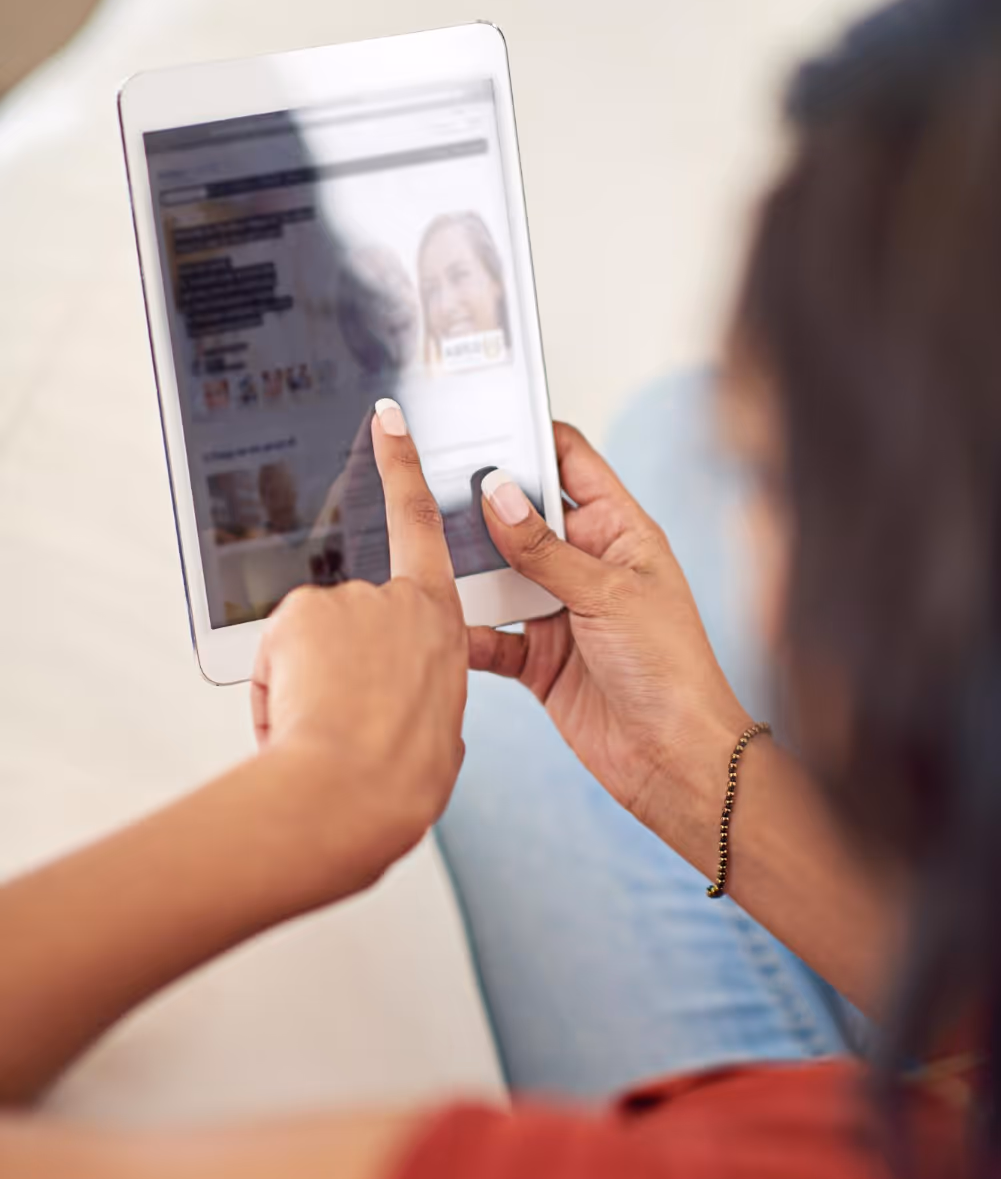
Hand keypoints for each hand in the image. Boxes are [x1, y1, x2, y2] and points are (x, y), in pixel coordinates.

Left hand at [251, 400, 466, 901]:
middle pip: (350, 611)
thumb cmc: (401, 777)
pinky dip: (277, 684)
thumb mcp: (440, 733)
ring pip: (308, 636)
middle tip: (342, 714)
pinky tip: (296, 714)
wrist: (355, 791)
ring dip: (306, 677)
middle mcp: (396, 599)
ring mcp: (346, 600)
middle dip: (333, 659)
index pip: (422, 521)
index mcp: (441, 621)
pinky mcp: (299, 610)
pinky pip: (276, 648)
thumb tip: (403, 701)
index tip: (388, 419)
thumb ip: (424, 695)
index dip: (404, 465)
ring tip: (323, 723)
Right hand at [470, 425, 752, 840]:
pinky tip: (438, 620)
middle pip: (523, 516)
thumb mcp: (607, 594)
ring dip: (466, 568)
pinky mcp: (539, 659)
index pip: (571, 463)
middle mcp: (587, 565)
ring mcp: (560, 611)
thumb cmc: (671, 670)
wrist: (674, 761)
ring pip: (499, 575)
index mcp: (620, 531)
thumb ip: (545, 550)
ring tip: (421, 546)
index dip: (532, 436)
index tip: (485, 417)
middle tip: (430, 480)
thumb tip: (496, 495)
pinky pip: (491, 636)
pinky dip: (466, 631)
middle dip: (481, 501)